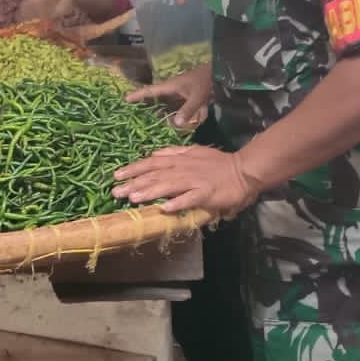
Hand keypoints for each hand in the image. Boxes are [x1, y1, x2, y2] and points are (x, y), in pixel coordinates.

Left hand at [113, 145, 259, 216]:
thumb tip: (154, 154)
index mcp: (179, 159)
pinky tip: (165, 209)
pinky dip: (177, 203)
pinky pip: (190, 199)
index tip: (116, 175)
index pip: (152, 162)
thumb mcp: (193, 152)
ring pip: (167, 185)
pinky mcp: (206, 193)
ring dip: (149, 192)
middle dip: (134, 183)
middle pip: (154, 175)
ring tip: (133, 199)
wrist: (243, 170)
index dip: (134, 168)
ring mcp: (194, 181)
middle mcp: (183, 168)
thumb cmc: (218, 163)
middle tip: (115, 192)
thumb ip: (174, 152)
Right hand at [126, 63, 212, 128]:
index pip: (149, 92)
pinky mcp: (187, 101)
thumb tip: (175, 124)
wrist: (219, 74)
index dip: (137, 96)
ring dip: (172, 118)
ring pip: (169, 110)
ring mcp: (179, 97)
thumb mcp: (197, 96)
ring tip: (168, 124)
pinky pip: (182, 112)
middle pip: (156, 103)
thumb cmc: (205, 81)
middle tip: (142, 121)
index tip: (124, 100)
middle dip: (151, 111)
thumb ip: (187, 110)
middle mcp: (171, 93)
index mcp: (169, 87)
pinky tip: (197, 116)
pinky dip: (188, 117)